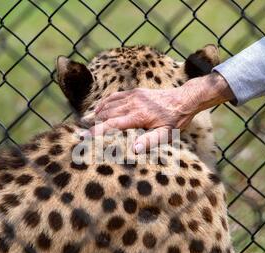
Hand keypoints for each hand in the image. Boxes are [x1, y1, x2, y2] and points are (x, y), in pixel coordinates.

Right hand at [88, 73, 233, 152]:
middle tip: (80, 133)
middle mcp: (133, 104)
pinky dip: (104, 103)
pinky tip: (98, 109)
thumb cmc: (175, 120)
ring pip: (108, 104)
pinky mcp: (134, 92)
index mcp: (138, 116)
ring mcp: (133, 96)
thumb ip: (150, 142)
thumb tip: (134, 150)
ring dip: (96, 113)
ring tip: (85, 123)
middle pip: (106, 113)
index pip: (112, 124)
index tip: (84, 137)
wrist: (184, 99)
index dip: (97, 131)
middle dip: (92, 123)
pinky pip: (114, 96)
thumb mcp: (166, 135)